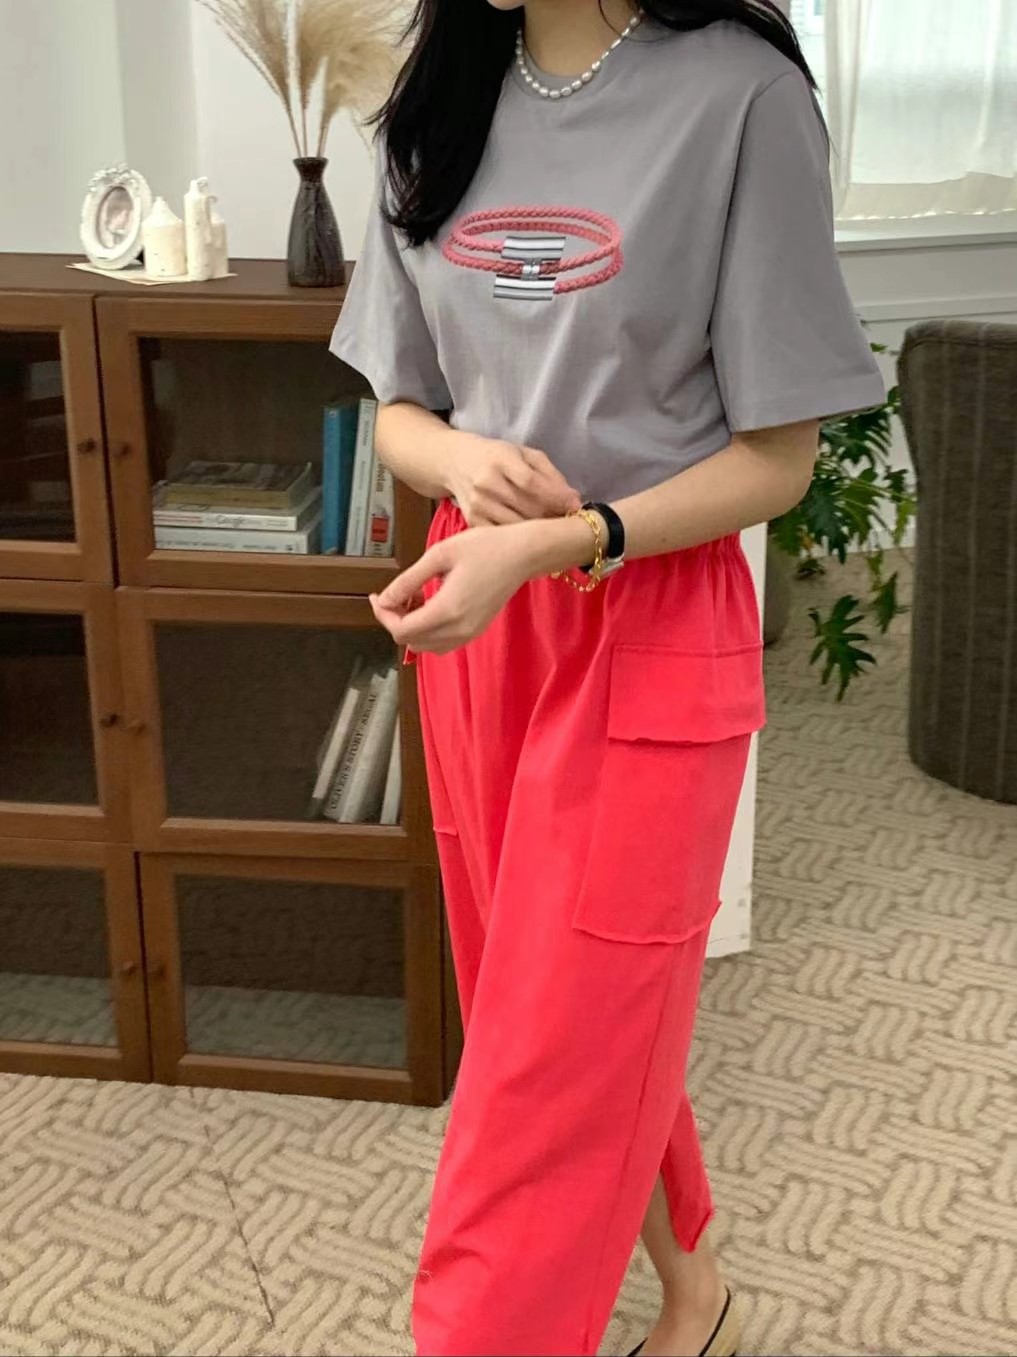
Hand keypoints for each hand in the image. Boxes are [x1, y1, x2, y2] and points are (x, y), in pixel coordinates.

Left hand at [369, 522, 539, 653]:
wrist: (523, 554)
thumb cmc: (485, 547)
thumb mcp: (439, 555)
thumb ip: (408, 581)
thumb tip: (384, 599)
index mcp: (447, 610)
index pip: (401, 630)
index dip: (383, 615)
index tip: (377, 596)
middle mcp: (458, 629)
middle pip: (410, 641)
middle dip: (395, 620)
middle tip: (396, 594)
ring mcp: (469, 633)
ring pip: (425, 646)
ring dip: (411, 627)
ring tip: (413, 598)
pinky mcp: (475, 631)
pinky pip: (442, 643)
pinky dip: (428, 630)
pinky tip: (430, 606)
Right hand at [446, 432, 582, 526]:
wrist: (456, 462)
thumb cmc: (497, 457)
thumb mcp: (525, 454)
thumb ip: (550, 474)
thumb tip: (574, 500)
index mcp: (501, 460)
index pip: (531, 483)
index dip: (556, 497)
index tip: (576, 507)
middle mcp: (486, 484)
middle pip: (527, 508)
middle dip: (552, 516)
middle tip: (567, 520)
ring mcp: (477, 505)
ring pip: (517, 527)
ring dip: (539, 531)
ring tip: (552, 527)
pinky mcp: (473, 522)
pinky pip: (503, 537)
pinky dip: (521, 539)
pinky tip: (531, 536)